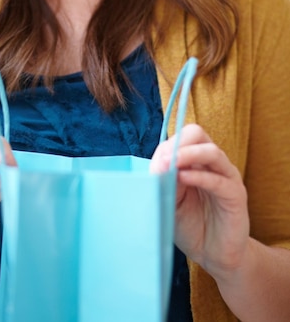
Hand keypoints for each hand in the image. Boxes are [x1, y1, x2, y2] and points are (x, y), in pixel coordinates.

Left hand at [150, 124, 248, 281]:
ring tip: (171, 164)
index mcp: (196, 161)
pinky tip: (184, 178)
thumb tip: (157, 165)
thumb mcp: (170, 200)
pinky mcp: (235, 196)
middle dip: (178, 143)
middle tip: (163, 160)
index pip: (182, 137)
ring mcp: (226, 177)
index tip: (155, 163)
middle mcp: (212, 164)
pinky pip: (219, 180)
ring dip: (188, 154)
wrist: (213, 255)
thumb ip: (164, 182)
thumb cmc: (190, 225)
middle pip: (197, 134)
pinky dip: (199, 176)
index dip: (167, 146)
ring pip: (211, 152)